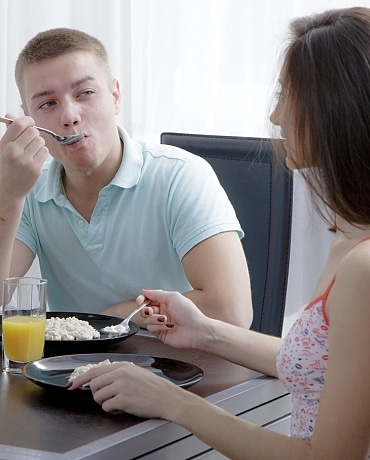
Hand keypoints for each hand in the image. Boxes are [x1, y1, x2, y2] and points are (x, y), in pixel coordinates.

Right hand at [0, 115, 48, 197]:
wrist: (9, 188)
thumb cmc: (7, 166)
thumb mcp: (3, 147)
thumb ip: (9, 131)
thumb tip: (11, 115)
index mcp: (5, 144)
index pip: (19, 124)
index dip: (28, 121)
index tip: (30, 123)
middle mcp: (14, 152)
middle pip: (33, 132)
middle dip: (34, 134)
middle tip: (30, 141)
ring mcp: (25, 161)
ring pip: (41, 141)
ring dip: (39, 144)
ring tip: (32, 151)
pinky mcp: (35, 168)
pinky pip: (45, 152)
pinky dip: (42, 153)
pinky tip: (35, 158)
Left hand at [67, 361, 183, 418]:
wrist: (167, 397)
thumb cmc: (153, 387)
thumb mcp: (135, 372)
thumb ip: (118, 373)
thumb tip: (100, 379)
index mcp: (122, 365)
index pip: (94, 370)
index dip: (80, 378)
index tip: (72, 384)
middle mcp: (120, 373)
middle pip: (93, 383)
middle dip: (96, 393)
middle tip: (106, 398)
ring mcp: (121, 385)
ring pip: (97, 396)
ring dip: (104, 402)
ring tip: (118, 402)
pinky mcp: (123, 399)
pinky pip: (106, 406)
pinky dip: (112, 409)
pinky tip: (123, 407)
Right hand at [138, 289, 210, 349]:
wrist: (196, 330)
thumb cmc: (190, 313)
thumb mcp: (173, 297)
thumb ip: (157, 293)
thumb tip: (145, 290)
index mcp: (166, 302)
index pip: (149, 299)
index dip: (142, 299)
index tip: (140, 300)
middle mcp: (162, 312)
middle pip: (145, 310)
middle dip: (146, 310)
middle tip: (150, 311)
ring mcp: (161, 323)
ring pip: (147, 320)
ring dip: (155, 319)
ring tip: (166, 319)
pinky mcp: (160, 333)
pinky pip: (151, 329)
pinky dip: (158, 326)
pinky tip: (168, 326)